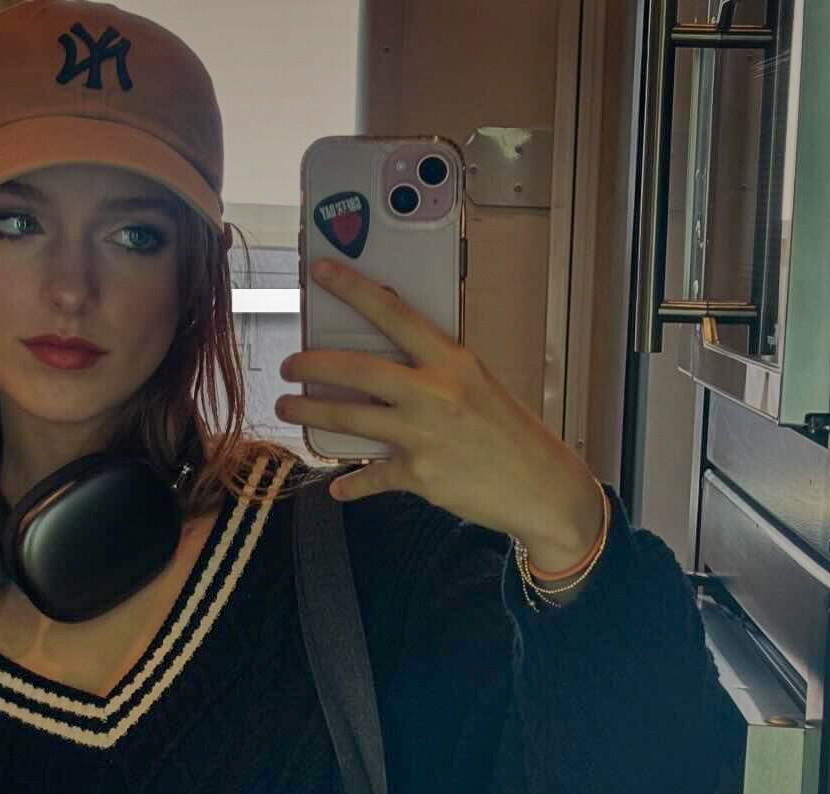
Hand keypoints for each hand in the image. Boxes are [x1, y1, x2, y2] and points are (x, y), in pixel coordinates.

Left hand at [275, 256, 604, 569]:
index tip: (321, 271)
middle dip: (311, 364)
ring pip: (348, 418)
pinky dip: (350, 483)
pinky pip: (370, 477)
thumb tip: (388, 364)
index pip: (394, 314)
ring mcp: (423, 435)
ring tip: (288, 409)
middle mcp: (434, 393)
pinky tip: (337, 486)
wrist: (542, 487)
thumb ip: (435, 372)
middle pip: (356, 369)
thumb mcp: (478, 386)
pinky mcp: (418, 475)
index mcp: (452, 362)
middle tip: (289, 365)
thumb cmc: (511, 434)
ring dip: (309, 413)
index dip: (353, 289)